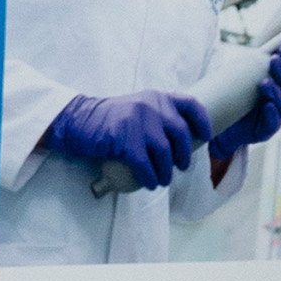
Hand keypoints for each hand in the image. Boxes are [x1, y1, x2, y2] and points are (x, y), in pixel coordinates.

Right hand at [49, 87, 214, 189]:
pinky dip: (150, 177)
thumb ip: (156, 115)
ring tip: (162, 180)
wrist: (75, 120)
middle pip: (180, 134)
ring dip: (166, 171)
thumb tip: (178, 140)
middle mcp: (151, 106)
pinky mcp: (124, 140)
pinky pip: (145, 164)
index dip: (202, 121)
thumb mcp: (136, 107)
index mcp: (156, 97)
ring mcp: (138, 123)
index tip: (205, 136)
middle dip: (183, 155)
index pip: (190, 105)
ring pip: (165, 153)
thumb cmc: (106, 119)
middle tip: (180, 167)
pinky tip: (149, 183)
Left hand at [213, 43, 280, 153]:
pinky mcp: (268, 128)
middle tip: (274, 60)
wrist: (222, 123)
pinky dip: (271, 113)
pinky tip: (266, 105)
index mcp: (280, 81)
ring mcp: (276, 113)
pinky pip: (273, 121)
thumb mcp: (248, 74)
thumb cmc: (238, 95)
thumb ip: (266, 56)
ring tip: (264, 83)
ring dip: (276, 91)